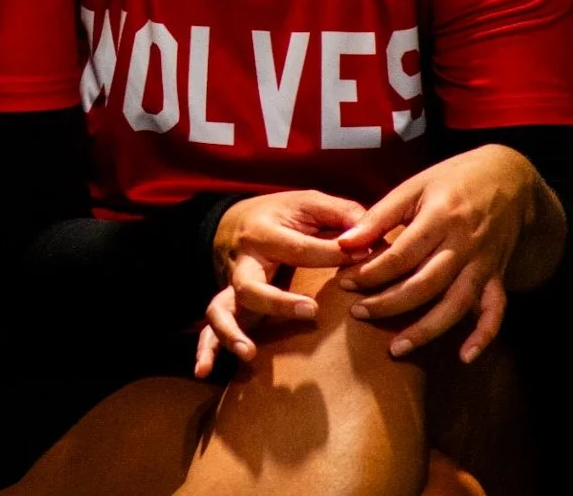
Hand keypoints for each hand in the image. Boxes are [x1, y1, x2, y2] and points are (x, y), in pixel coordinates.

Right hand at [192, 189, 365, 376]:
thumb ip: (342, 214)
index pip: (300, 249)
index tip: (363, 259)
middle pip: (251, 284)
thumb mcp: (310, 203)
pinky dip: (205, 350)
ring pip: (221, 309)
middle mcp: (243, 261)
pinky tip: (204, 371)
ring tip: (249, 353)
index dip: (334, 254)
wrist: (237, 219)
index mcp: (264, 233)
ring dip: (231, 333)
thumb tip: (368, 236)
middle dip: (278, 302)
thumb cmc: (282, 214)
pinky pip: (210, 329)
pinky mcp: (228, 305)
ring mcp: (231, 286)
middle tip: (311, 310)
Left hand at [335, 145, 539, 363]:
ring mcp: (484, 263)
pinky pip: (496, 311)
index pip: (402, 254)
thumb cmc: (452, 180)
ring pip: (456, 304)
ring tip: (396, 349)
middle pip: (425, 284)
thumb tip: (344, 243)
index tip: (344, 281)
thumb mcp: (414, 186)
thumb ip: (380, 216)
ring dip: (426, 330)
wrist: (509, 177)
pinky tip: (464, 357)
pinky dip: (483, 336)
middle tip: (358, 313)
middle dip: (389, 303)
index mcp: (441, 217)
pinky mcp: (499, 276)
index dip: (371, 271)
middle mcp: (465, 244)